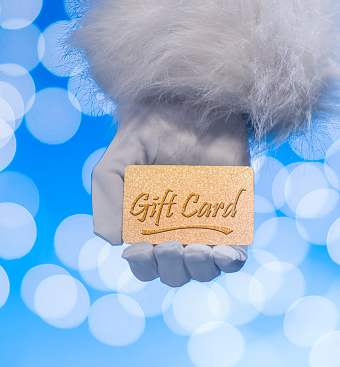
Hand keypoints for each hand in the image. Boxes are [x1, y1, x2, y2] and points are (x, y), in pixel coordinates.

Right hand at [92, 105, 249, 286]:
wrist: (188, 102)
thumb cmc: (148, 132)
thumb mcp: (115, 163)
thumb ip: (107, 199)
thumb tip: (115, 241)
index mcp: (148, 222)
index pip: (146, 263)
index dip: (143, 266)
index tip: (142, 249)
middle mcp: (178, 227)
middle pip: (176, 272)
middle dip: (171, 268)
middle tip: (171, 245)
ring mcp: (208, 222)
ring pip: (206, 268)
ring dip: (200, 269)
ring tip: (196, 250)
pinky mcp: (235, 212)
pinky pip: (237, 250)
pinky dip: (231, 261)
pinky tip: (224, 254)